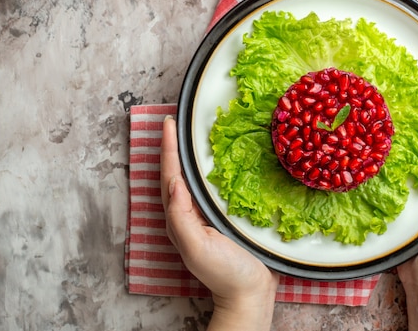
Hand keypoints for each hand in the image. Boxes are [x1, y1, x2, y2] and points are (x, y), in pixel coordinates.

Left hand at [160, 116, 278, 330]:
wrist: (250, 294)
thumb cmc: (224, 273)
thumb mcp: (198, 247)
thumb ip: (182, 217)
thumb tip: (173, 183)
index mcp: (180, 217)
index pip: (171, 176)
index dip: (168, 149)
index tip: (168, 124)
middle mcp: (189, 213)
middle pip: (177, 173)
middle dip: (174, 147)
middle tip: (176, 122)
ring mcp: (206, 215)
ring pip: (194, 178)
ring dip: (190, 155)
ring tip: (191, 133)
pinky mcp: (223, 217)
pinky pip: (213, 187)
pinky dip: (212, 169)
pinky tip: (220, 160)